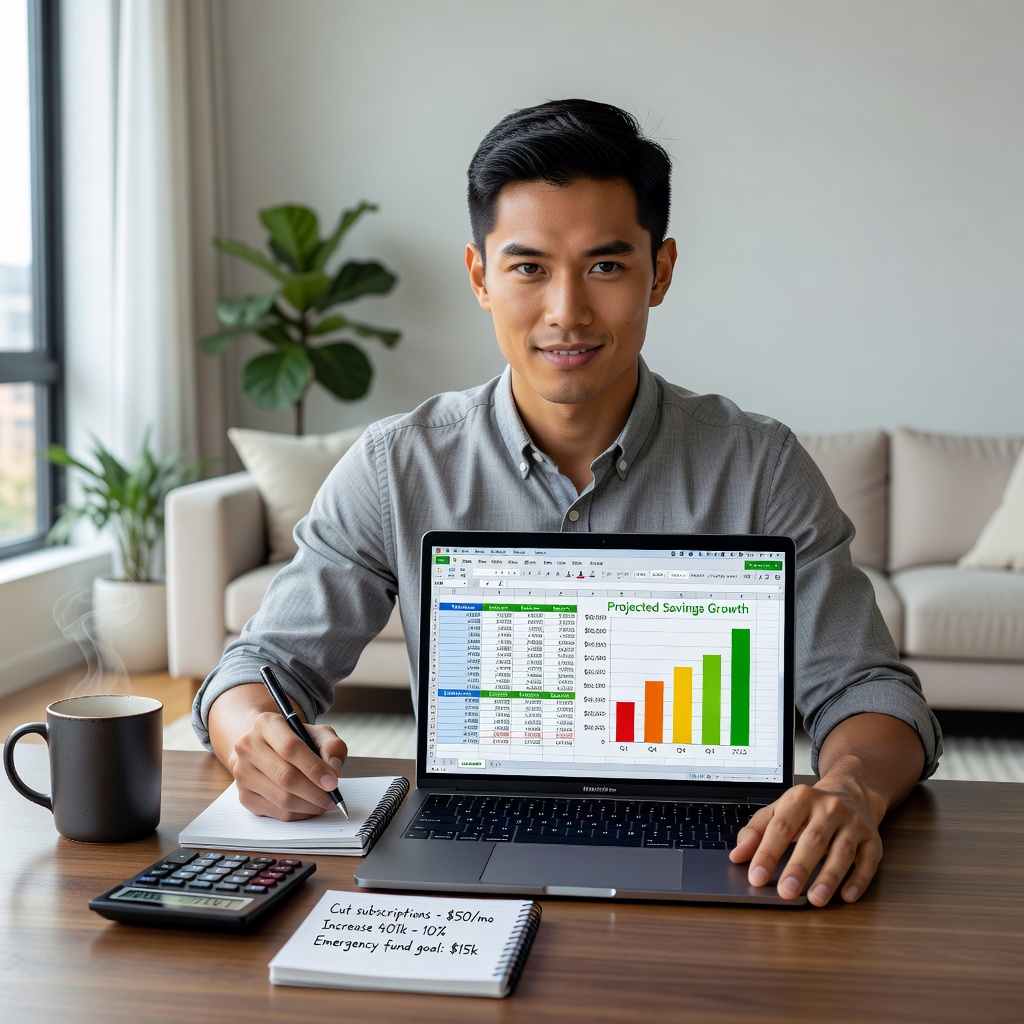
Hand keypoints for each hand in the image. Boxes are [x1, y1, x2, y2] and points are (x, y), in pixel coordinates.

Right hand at [208, 684, 348, 819]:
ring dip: (309, 806)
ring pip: (281, 798)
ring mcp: (242, 773)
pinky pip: (276, 812)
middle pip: (285, 776)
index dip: (314, 768)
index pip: (290, 748)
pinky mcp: (243, 796)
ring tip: (325, 804)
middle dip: (315, 792)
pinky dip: (298, 814)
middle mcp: (248, 747)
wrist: (265, 748)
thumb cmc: (296, 740)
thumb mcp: (318, 733)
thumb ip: (332, 747)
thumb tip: (334, 771)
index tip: (333, 783)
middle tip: (333, 799)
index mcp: (266, 724)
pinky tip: (310, 808)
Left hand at [729, 778, 884, 906]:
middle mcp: (829, 808)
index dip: (768, 853)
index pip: (781, 827)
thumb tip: (737, 856)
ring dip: (829, 877)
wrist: (851, 791)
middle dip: (799, 868)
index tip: (756, 876)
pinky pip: (868, 861)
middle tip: (785, 892)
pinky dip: (859, 880)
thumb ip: (756, 831)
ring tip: (815, 899)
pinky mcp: (872, 840)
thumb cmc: (808, 808)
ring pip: (842, 851)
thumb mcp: (779, 810)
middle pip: (812, 840)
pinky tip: (847, 896)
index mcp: (801, 798)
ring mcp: (853, 823)